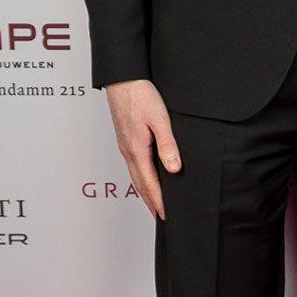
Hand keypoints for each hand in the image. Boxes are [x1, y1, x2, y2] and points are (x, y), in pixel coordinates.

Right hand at [105, 78, 180, 219]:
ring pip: (136, 175)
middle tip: (160, 218)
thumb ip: (167, 145)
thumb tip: (174, 168)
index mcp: (136, 150)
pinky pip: (134, 164)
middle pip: (140, 184)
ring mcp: (125, 145)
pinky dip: (141, 177)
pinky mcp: (126, 138)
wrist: (122, 79)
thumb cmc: (139, 95)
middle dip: (151, 202)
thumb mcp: (159, 119)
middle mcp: (128, 151)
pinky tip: (147, 176)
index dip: (159, 201)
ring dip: (145, 192)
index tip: (166, 216)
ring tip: (154, 203)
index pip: (149, 184)